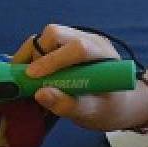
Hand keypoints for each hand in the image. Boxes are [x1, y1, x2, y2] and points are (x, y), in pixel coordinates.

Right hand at [11, 24, 147, 129]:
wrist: (117, 102)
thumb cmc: (109, 108)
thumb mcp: (93, 113)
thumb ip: (69, 105)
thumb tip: (40, 94)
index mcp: (103, 54)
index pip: (78, 48)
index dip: (52, 60)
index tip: (32, 76)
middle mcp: (89, 39)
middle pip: (55, 33)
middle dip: (37, 54)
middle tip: (32, 80)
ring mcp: (77, 38)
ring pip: (45, 36)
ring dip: (31, 55)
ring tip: (29, 79)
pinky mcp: (66, 43)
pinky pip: (43, 43)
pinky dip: (31, 57)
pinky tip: (31, 76)